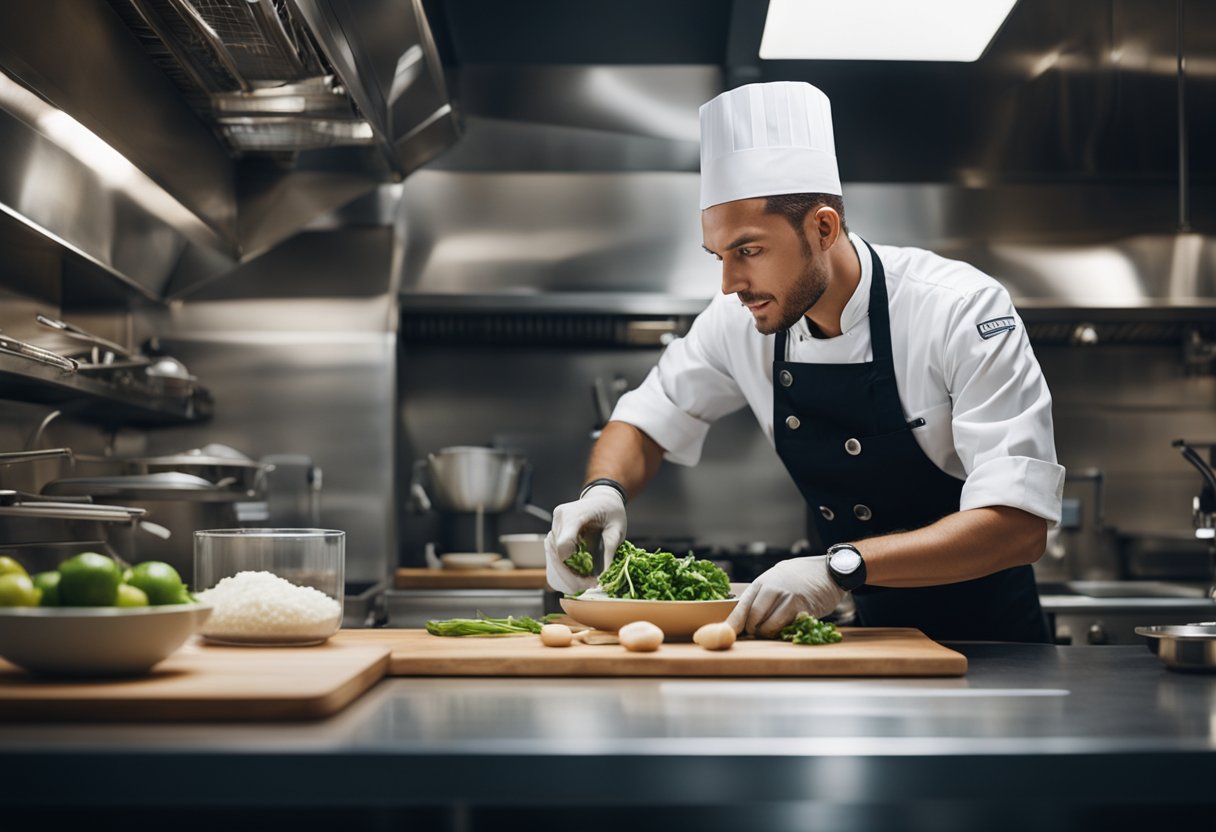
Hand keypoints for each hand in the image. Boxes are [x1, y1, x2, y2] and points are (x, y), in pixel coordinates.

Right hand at [544, 485, 626, 594]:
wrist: (602, 497)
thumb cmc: (611, 511)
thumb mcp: (617, 529)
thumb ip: (610, 550)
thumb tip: (605, 576)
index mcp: (575, 514)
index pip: (563, 543)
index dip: (570, 566)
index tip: (588, 579)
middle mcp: (560, 518)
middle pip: (557, 554)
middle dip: (571, 575)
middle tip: (590, 586)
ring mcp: (554, 524)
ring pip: (553, 556)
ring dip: (567, 573)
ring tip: (585, 582)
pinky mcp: (554, 531)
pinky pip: (554, 554)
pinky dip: (564, 567)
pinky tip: (577, 574)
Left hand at [726, 556, 844, 637]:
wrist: (828, 570)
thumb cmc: (799, 578)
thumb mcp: (776, 579)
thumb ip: (762, 596)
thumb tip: (743, 618)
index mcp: (762, 581)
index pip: (742, 605)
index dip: (733, 622)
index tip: (725, 634)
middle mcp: (772, 587)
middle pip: (753, 616)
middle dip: (751, 630)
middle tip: (755, 633)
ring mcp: (788, 596)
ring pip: (768, 624)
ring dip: (766, 633)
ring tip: (771, 631)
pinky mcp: (803, 607)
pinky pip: (786, 626)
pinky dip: (783, 632)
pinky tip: (787, 628)